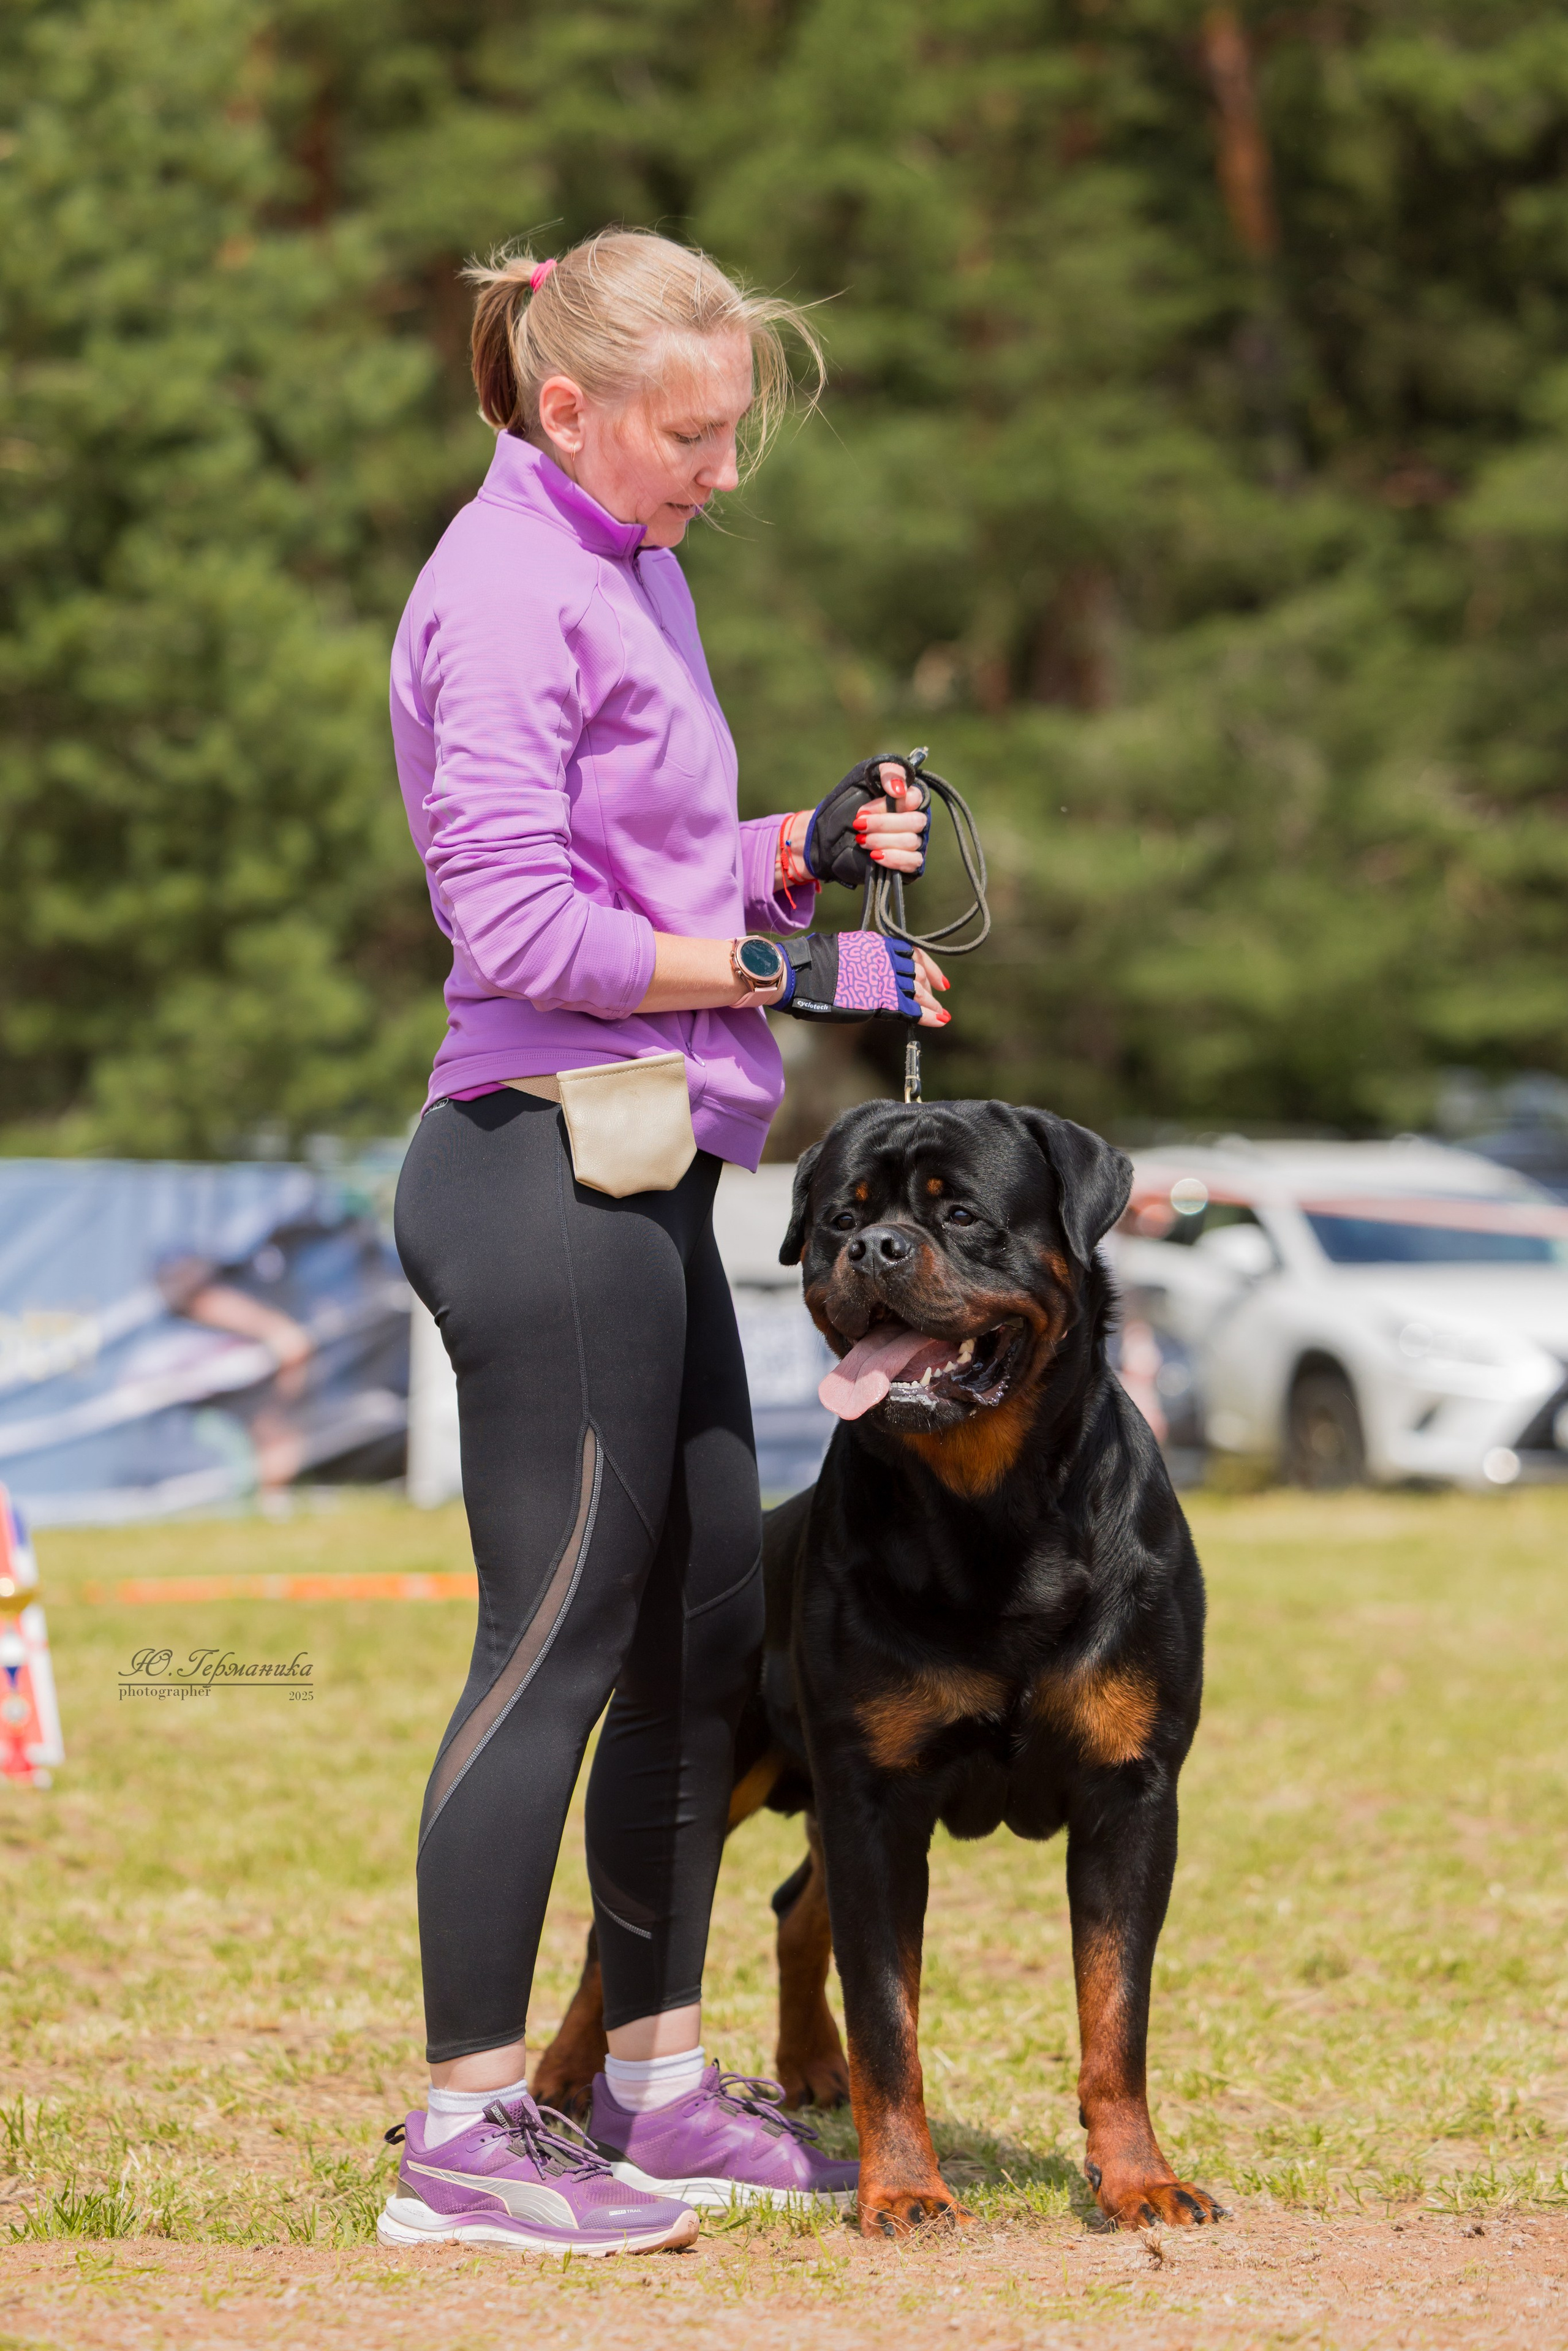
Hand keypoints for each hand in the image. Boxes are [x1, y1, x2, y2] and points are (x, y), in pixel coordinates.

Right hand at [776, 933, 951, 1027]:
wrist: (799, 975)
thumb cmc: (811, 965)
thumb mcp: (844, 953)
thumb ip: (863, 960)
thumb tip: (869, 971)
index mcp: (876, 944)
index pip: (911, 954)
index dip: (928, 967)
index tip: (937, 979)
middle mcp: (885, 959)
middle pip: (917, 973)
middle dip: (930, 989)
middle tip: (938, 1001)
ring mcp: (883, 979)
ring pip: (918, 991)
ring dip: (932, 1004)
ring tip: (941, 1014)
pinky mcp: (878, 999)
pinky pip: (910, 1009)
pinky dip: (926, 1016)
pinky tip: (937, 1022)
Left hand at [803, 758, 929, 888]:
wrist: (828, 836)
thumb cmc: (847, 804)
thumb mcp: (863, 778)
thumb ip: (887, 772)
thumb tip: (899, 790)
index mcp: (907, 798)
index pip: (915, 797)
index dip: (888, 805)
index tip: (863, 811)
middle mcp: (914, 819)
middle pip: (915, 821)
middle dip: (883, 824)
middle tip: (858, 825)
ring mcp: (913, 841)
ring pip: (912, 841)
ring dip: (883, 841)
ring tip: (861, 841)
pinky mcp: (908, 862)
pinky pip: (914, 861)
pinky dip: (894, 858)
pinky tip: (876, 856)